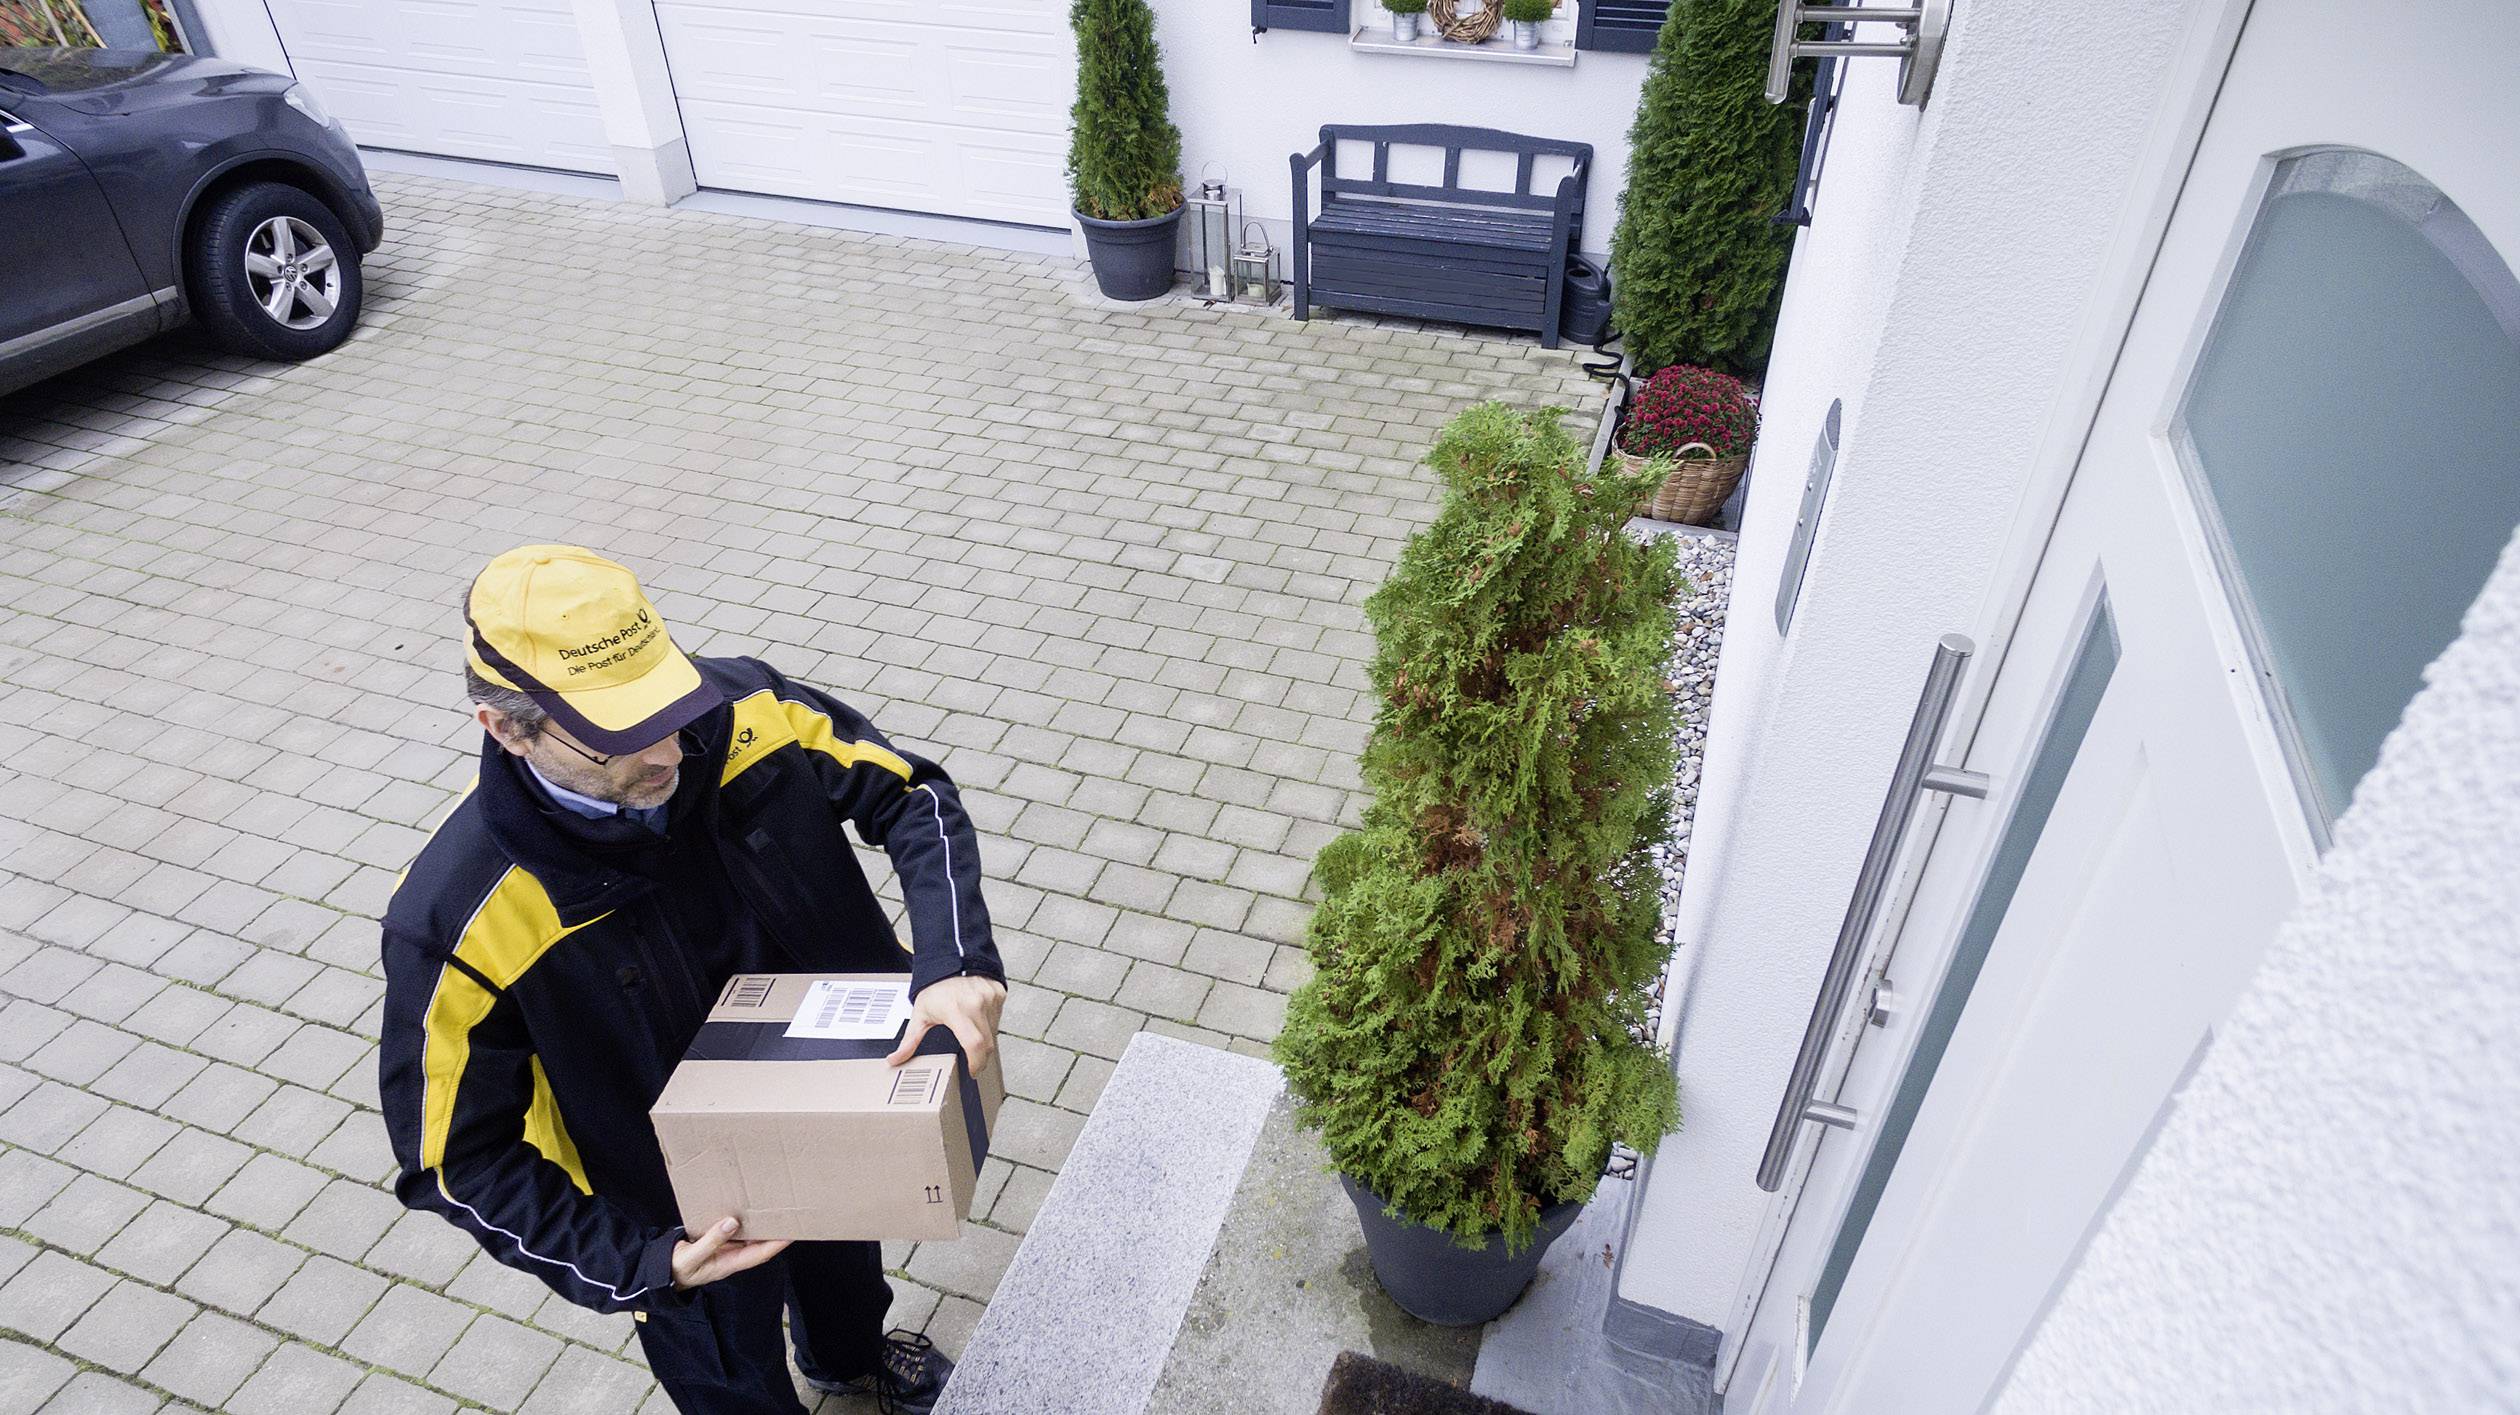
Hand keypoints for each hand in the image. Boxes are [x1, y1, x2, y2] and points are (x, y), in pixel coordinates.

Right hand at [671, 1217, 789, 1290]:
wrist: (662, 1271)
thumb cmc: (677, 1268)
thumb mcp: (692, 1256)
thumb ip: (711, 1240)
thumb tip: (732, 1223)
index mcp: (728, 1264)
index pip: (759, 1254)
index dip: (776, 1245)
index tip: (791, 1233)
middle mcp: (731, 1257)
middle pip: (759, 1246)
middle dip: (775, 1234)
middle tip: (789, 1217)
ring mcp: (726, 1250)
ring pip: (749, 1239)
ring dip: (761, 1227)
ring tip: (774, 1211)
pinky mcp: (718, 1243)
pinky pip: (736, 1233)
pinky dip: (744, 1223)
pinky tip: (748, 1211)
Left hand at [887, 974, 1006, 1073]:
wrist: (952, 957)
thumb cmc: (935, 986)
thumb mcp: (921, 1013)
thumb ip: (910, 1040)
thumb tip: (894, 1060)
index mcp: (956, 1011)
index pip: (974, 1044)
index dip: (976, 1062)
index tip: (972, 1071)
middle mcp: (976, 1004)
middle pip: (987, 1043)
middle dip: (981, 1057)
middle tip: (973, 1062)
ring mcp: (990, 998)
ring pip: (994, 1031)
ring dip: (985, 1038)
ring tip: (970, 1032)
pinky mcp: (998, 994)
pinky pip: (998, 1017)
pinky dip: (990, 1023)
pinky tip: (978, 1017)